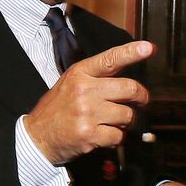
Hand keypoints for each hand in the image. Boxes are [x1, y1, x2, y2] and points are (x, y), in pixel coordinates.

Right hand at [23, 40, 153, 164]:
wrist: (36, 136)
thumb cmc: (58, 109)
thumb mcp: (71, 83)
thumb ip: (97, 78)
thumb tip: (129, 82)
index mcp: (80, 74)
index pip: (110, 59)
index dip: (132, 52)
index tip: (148, 47)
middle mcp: (84, 90)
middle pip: (129, 88)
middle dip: (141, 97)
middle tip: (141, 101)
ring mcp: (87, 113)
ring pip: (128, 115)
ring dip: (126, 122)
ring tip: (111, 122)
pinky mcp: (90, 134)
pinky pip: (119, 136)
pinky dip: (117, 138)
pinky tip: (104, 136)